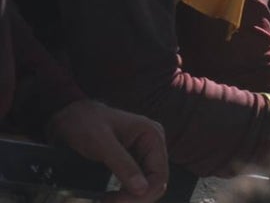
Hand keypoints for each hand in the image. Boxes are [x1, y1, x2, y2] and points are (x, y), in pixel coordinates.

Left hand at [45, 100, 167, 202]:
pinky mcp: (132, 161)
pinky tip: (110, 198)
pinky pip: (135, 183)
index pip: (160, 175)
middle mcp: (152, 145)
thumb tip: (142, 189)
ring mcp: (143, 153)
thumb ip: (122, 164)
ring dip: (129, 199)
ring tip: (106, 202)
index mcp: (152, 135)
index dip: (143, 195)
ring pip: (146, 186)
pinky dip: (124, 195)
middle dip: (135, 198)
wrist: (68, 117)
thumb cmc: (84, 122)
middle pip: (155, 182)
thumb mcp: (101, 143)